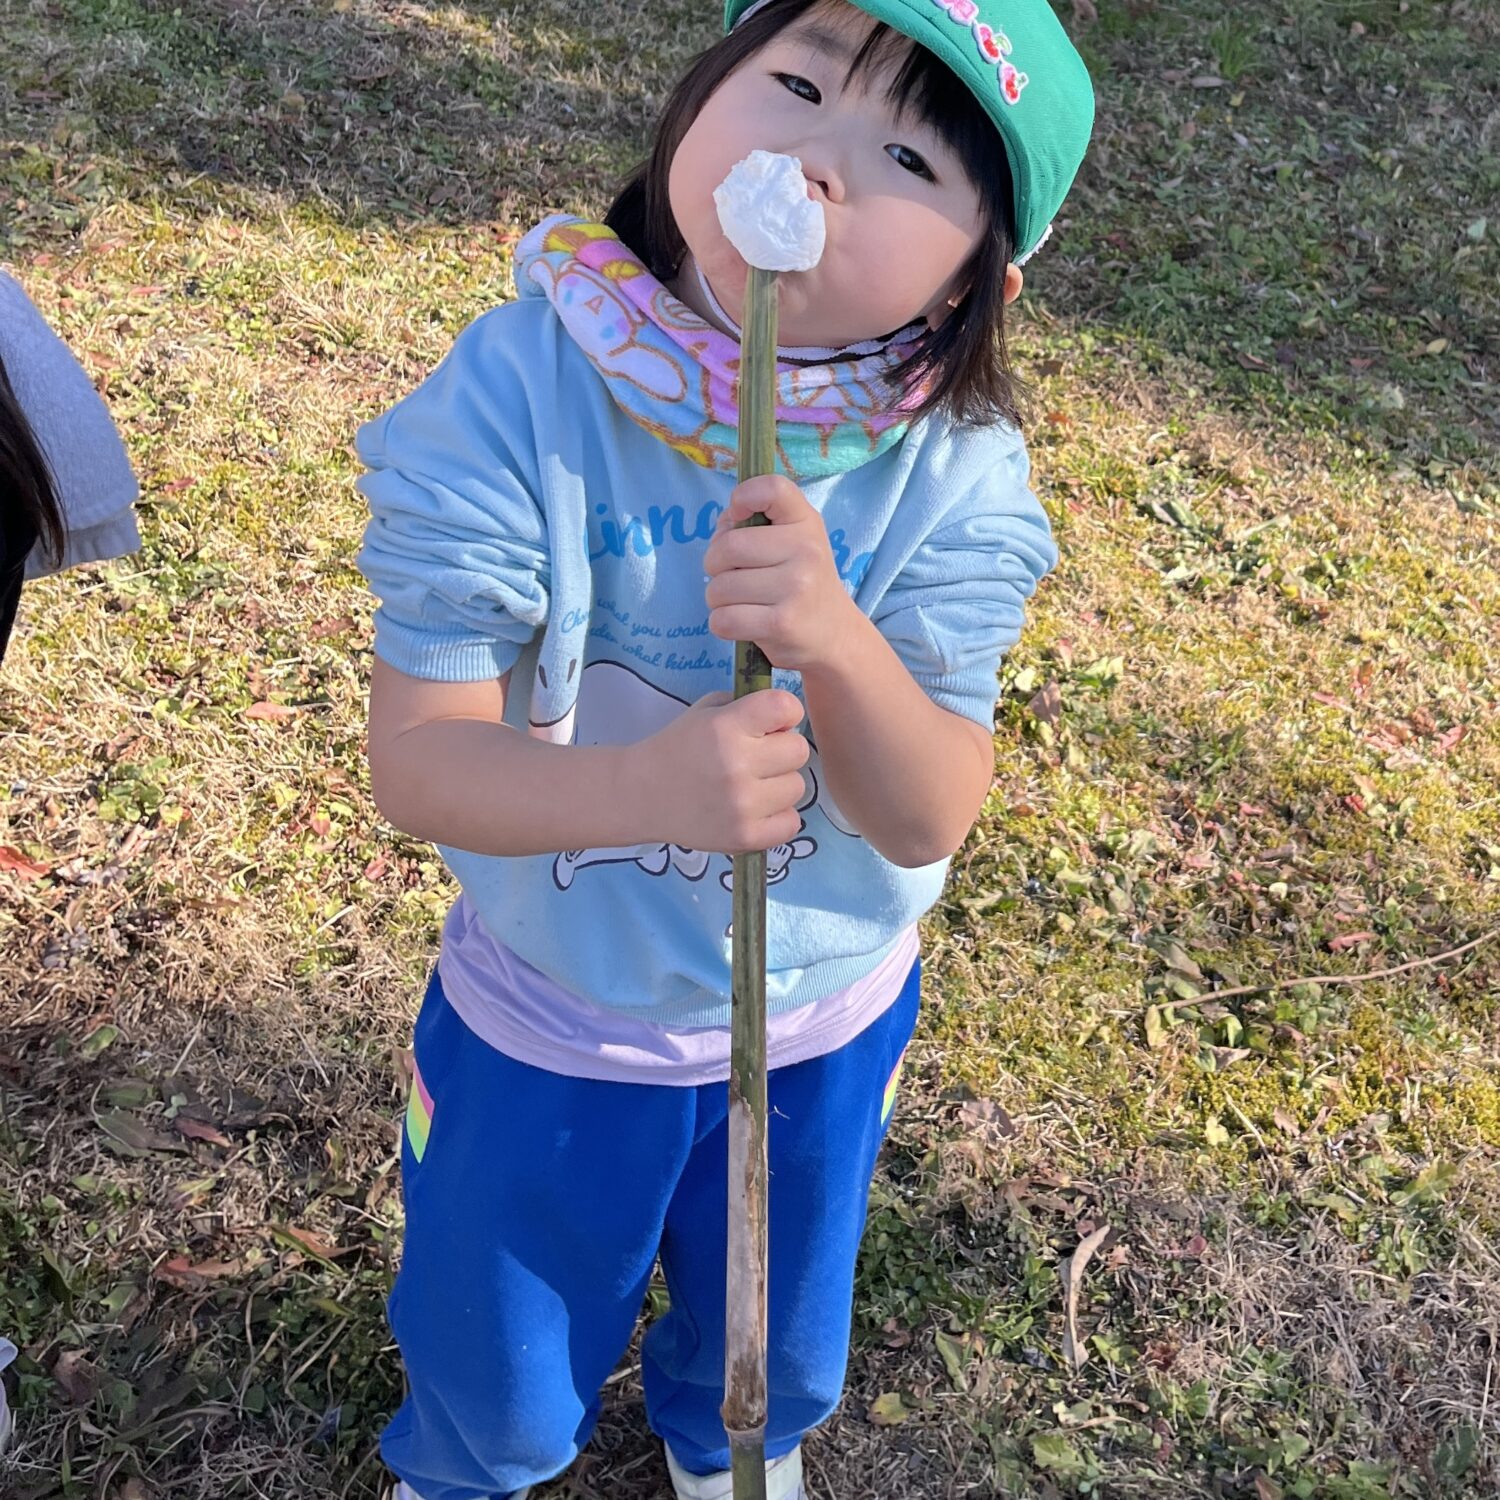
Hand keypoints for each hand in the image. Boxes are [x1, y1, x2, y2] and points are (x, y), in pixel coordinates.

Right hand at [629, 689, 809, 854]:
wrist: (641, 795)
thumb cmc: (679, 746)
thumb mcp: (707, 710)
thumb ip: (748, 707)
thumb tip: (788, 720)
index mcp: (726, 727)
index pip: (786, 707)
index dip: (785, 713)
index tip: (771, 722)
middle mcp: (736, 765)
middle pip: (799, 750)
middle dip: (782, 750)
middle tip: (758, 758)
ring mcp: (742, 805)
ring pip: (798, 787)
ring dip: (780, 785)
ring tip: (752, 785)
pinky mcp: (745, 837)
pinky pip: (792, 823)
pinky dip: (778, 817)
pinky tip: (756, 810)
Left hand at [703, 475, 861, 672]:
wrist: (835, 634)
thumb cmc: (800, 582)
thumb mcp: (791, 542)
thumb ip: (752, 525)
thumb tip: (723, 528)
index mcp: (806, 522)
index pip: (773, 488)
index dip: (744, 496)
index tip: (739, 515)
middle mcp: (805, 551)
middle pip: (728, 547)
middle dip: (715, 565)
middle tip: (733, 576)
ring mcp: (796, 588)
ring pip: (720, 588)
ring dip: (718, 599)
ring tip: (742, 602)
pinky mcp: (782, 624)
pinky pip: (723, 620)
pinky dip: (722, 624)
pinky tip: (744, 623)